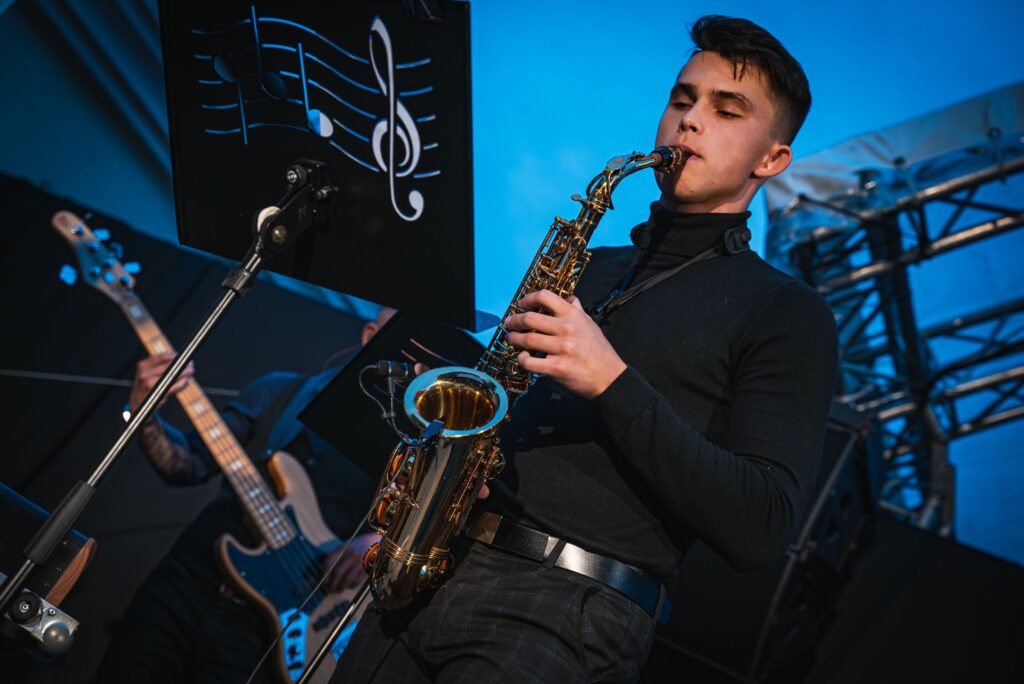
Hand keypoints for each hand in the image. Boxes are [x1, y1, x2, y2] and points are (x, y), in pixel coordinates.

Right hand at [130, 353, 194, 412]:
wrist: (138, 404)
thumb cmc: (147, 385)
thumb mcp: (147, 372)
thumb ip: (160, 365)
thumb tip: (180, 358)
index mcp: (143, 366)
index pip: (161, 357)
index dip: (175, 356)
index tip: (184, 357)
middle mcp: (144, 374)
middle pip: (168, 366)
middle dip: (182, 365)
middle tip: (191, 364)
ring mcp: (150, 385)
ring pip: (172, 376)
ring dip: (185, 374)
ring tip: (191, 372)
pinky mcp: (157, 394)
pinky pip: (174, 387)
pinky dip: (182, 383)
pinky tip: (186, 382)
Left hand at [324, 533, 379, 591]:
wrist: (380, 543)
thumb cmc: (360, 545)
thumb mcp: (348, 545)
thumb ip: (338, 555)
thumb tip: (327, 572)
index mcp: (345, 547)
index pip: (329, 561)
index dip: (324, 573)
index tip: (324, 580)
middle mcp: (352, 555)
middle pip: (337, 572)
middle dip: (332, 583)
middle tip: (329, 588)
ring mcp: (360, 562)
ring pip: (347, 579)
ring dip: (340, 587)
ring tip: (338, 590)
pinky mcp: (368, 569)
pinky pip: (356, 582)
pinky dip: (350, 586)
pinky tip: (348, 586)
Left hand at [504, 290, 625, 399]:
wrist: (610, 377)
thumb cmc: (599, 351)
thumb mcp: (591, 325)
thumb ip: (578, 311)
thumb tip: (570, 298)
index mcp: (574, 315)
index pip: (545, 296)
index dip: (528, 299)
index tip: (521, 305)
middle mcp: (567, 328)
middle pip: (530, 318)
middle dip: (514, 321)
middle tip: (509, 324)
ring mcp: (562, 348)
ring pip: (527, 340)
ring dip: (514, 339)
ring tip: (510, 340)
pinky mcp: (557, 367)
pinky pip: (530, 362)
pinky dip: (522, 359)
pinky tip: (522, 357)